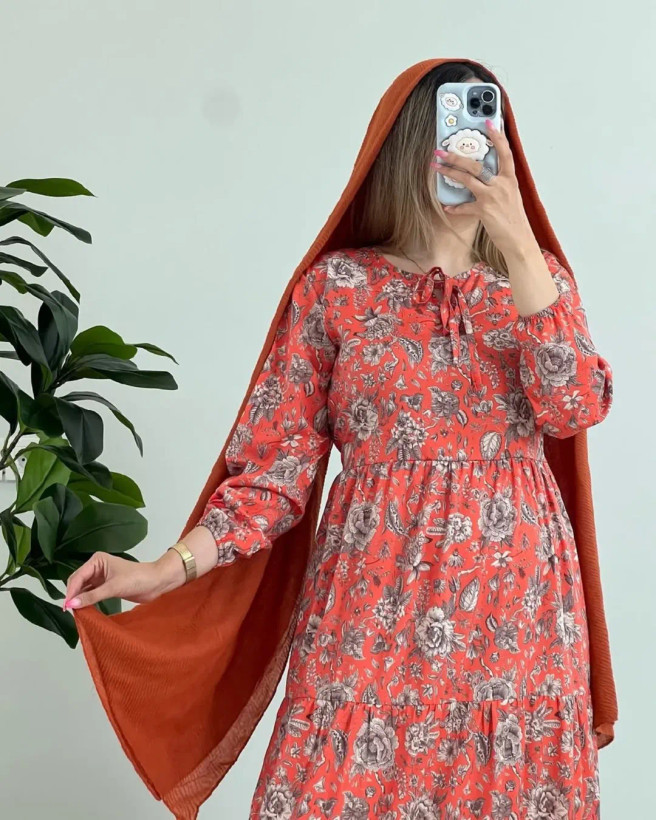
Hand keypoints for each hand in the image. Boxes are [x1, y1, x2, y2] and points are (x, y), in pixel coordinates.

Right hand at [62, 551, 180, 610]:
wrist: (156, 582)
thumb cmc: (138, 578)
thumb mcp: (113, 587)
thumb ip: (92, 596)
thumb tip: (72, 604)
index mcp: (97, 560)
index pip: (77, 576)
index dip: (70, 591)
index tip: (66, 606)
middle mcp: (96, 567)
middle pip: (77, 582)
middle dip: (73, 595)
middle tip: (69, 611)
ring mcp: (100, 577)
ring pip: (83, 589)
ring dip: (79, 599)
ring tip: (75, 612)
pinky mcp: (106, 586)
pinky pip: (91, 594)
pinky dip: (86, 601)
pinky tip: (84, 609)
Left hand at [431, 119, 535, 256]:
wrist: (519, 239)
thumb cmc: (514, 218)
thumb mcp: (511, 196)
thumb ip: (499, 183)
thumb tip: (484, 176)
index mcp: (510, 179)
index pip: (505, 152)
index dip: (497, 136)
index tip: (488, 122)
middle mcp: (501, 184)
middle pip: (476, 164)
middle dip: (456, 156)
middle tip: (441, 150)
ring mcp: (492, 197)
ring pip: (467, 179)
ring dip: (449, 172)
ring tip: (436, 166)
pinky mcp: (483, 211)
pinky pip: (464, 206)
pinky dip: (454, 206)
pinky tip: (447, 206)